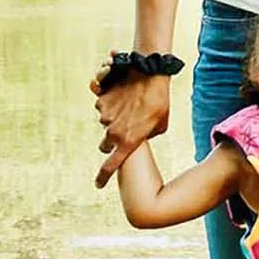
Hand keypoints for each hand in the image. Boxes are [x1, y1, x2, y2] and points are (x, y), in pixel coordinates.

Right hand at [93, 58, 171, 188]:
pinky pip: (103, 104)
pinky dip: (110, 101)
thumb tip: (141, 137)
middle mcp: (113, 131)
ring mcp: (105, 115)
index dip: (103, 177)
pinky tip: (123, 93)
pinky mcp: (101, 99)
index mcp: (128, 142)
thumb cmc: (160, 101)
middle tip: (123, 131)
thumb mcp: (160, 125)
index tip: (98, 185)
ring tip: (130, 105)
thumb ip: (147, 136)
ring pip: (105, 122)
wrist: (149, 73)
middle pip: (105, 145)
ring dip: (114, 118)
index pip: (111, 166)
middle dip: (110, 142)